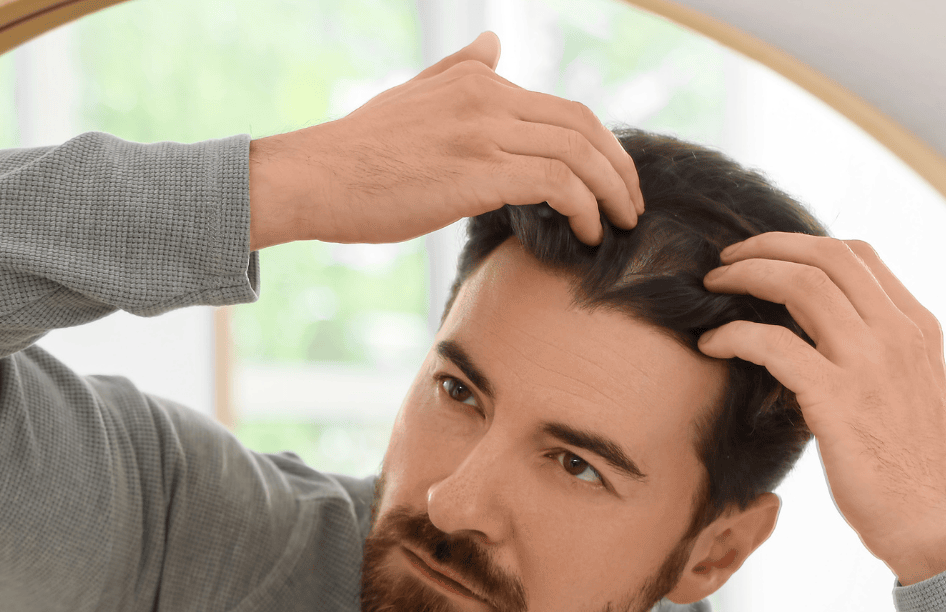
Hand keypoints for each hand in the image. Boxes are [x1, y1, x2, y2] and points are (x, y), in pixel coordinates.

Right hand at [248, 32, 643, 250]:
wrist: (313, 179)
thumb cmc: (356, 154)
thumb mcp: (413, 96)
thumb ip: (459, 71)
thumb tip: (493, 44)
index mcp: (478, 83)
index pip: (565, 109)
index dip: (602, 147)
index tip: (613, 183)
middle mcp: (487, 98)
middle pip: (583, 126)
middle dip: (619, 170)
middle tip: (632, 207)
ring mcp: (483, 133)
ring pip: (577, 154)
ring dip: (610, 194)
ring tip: (617, 226)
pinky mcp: (476, 172)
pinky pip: (555, 183)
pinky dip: (582, 208)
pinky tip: (584, 234)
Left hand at [697, 234, 945, 584]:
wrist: (933, 521)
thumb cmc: (912, 467)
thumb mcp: (908, 390)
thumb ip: (877, 353)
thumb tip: (823, 335)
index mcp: (916, 326)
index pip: (857, 255)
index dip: (801, 243)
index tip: (763, 254)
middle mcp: (898, 334)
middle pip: (826, 256)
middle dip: (766, 247)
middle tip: (726, 260)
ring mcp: (870, 363)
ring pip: (801, 286)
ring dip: (747, 277)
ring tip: (712, 286)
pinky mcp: (838, 399)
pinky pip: (774, 344)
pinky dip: (735, 334)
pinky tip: (712, 343)